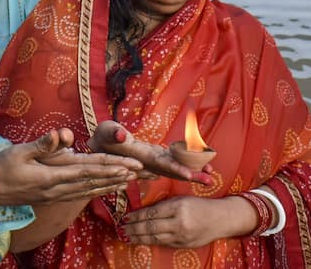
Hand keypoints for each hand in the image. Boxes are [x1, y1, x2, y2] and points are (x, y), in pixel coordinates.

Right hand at [0, 129, 142, 207]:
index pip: (87, 169)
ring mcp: (55, 195)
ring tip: (130, 179)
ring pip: (89, 189)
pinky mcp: (52, 196)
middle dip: (117, 175)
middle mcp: (57, 189)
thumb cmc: (2, 167)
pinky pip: (80, 193)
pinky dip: (96, 189)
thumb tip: (63, 134)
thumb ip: (42, 144)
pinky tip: (105, 187)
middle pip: (93, 181)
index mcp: (51, 176)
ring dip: (111, 184)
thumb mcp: (19, 150)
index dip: (109, 166)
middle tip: (140, 171)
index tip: (128, 163)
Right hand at [89, 121, 212, 184]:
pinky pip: (172, 163)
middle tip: (210, 179)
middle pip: (171, 170)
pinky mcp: (153, 157)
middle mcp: (147, 162)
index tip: (189, 174)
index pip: (158, 163)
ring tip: (210, 173)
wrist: (100, 146)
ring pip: (174, 168)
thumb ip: (112, 132)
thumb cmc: (102, 136)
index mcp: (138, 156)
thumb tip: (121, 134)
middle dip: (190, 175)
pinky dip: (185, 164)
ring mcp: (151, 162)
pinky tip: (199, 164)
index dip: (174, 168)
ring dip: (191, 171)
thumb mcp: (106, 131)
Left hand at [119, 196, 236, 247]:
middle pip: (151, 227)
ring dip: (139, 238)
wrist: (221, 218)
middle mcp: (179, 222)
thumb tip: (142, 211)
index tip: (125, 218)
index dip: (136, 216)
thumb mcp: (181, 199)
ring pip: (155, 238)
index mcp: (177, 207)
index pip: (151, 213)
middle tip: (121, 230)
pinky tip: (141, 240)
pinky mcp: (184, 245)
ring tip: (127, 237)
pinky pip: (163, 243)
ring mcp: (182, 236)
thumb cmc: (198, 205)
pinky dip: (150, 242)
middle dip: (134, 229)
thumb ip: (163, 204)